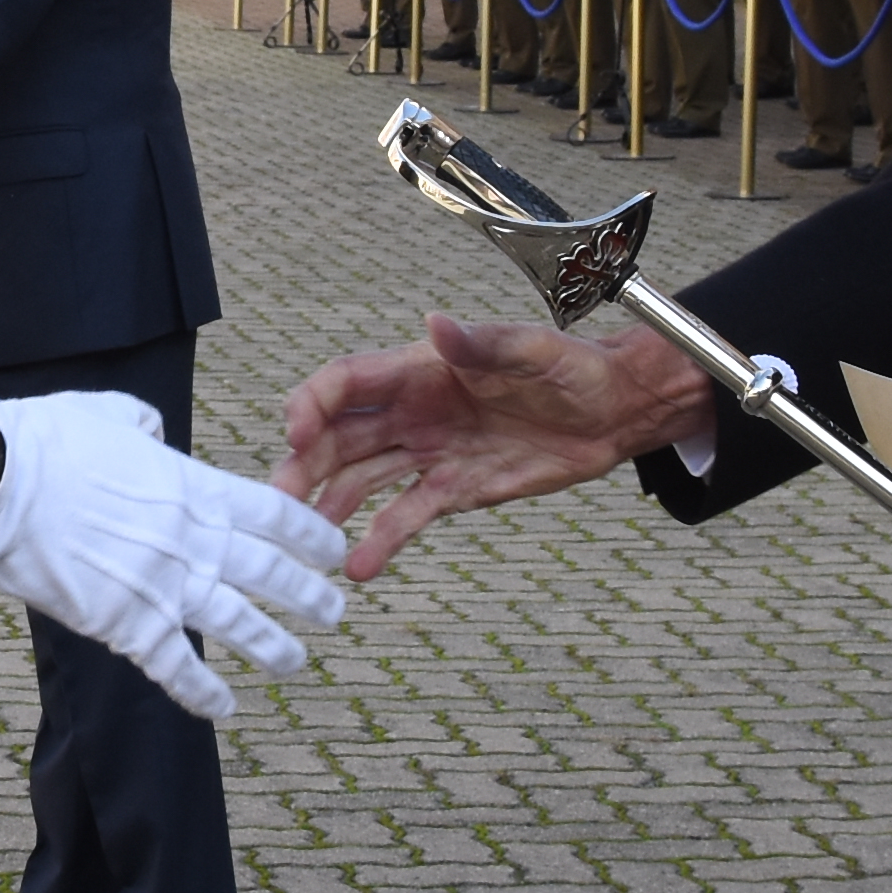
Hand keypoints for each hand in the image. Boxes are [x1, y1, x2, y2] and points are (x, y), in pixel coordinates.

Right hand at [0, 390, 352, 723]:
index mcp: (192, 486)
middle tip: (334, 612)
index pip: (274, 514)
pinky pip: (176, 667)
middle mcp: (191, 540)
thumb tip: (154, 429)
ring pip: (238, 625)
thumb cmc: (45, 440)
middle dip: (308, 596)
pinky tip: (225, 708)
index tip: (334, 550)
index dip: (311, 535)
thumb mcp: (108, 412)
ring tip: (296, 663)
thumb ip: (144, 425)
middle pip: (269, 573)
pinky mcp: (125, 625)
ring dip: (274, 647)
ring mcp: (163, 585)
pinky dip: (203, 692)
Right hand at [286, 314, 716, 578]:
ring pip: (361, 478)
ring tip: (303, 541)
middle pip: (341, 435)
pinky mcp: (454, 489)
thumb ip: (483, 342)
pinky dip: (380, 540)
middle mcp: (414, 410)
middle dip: (305, 464)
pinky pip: (405, 515)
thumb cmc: (574, 367)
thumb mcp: (533, 349)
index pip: (349, 382)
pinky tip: (357, 567)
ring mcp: (430, 451)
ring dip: (327, 504)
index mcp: (422, 368)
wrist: (613, 411)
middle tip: (278, 501)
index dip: (314, 403)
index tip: (296, 432)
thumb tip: (436, 326)